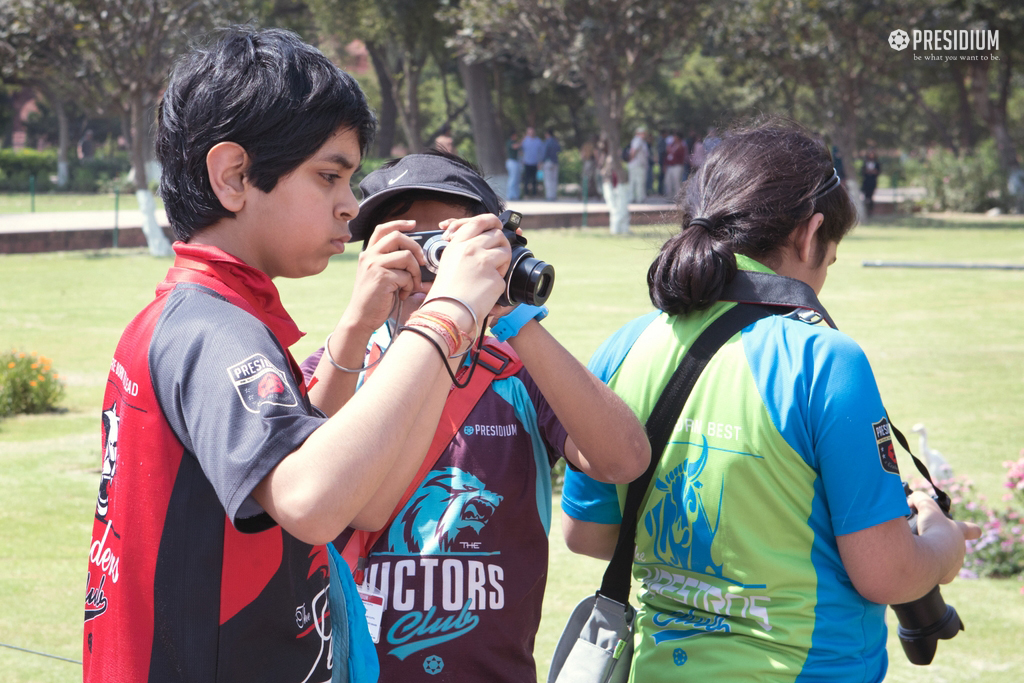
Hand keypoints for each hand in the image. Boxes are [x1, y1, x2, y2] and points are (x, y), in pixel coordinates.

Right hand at [340, 221, 427, 336]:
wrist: (360, 318)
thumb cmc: (374, 299)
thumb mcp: (380, 275)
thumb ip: (392, 263)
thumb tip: (418, 257)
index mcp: (369, 253)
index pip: (383, 229)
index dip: (399, 223)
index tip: (413, 224)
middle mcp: (369, 256)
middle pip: (398, 237)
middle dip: (415, 247)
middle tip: (421, 262)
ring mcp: (374, 265)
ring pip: (406, 256)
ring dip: (415, 271)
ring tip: (411, 285)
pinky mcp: (382, 277)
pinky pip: (406, 275)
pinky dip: (410, 286)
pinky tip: (402, 295)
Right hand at [423, 214, 510, 333]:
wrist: (447, 312)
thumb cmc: (445, 291)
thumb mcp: (449, 261)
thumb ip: (465, 248)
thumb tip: (483, 238)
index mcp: (458, 244)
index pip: (479, 221)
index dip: (492, 220)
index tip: (497, 224)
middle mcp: (471, 248)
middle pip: (497, 235)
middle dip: (500, 244)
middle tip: (496, 256)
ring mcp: (484, 262)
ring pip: (505, 251)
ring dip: (503, 261)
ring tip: (491, 274)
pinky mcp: (495, 278)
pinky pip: (504, 275)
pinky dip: (498, 283)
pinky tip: (486, 290)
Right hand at [909, 491, 980, 583]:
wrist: (930, 558)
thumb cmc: (932, 532)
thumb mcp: (926, 508)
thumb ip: (921, 499)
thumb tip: (913, 498)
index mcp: (959, 533)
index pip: (971, 529)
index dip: (972, 529)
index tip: (976, 531)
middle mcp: (960, 550)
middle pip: (957, 547)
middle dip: (945, 545)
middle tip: (930, 541)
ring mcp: (955, 565)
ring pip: (946, 562)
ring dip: (936, 558)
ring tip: (921, 554)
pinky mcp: (945, 578)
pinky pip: (937, 574)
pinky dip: (928, 570)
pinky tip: (919, 565)